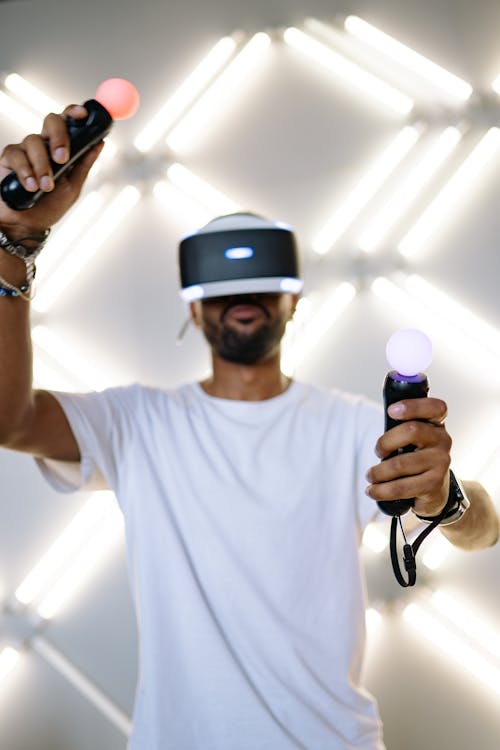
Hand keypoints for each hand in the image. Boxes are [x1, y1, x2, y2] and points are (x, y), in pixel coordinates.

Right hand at [0, 105, 103, 238]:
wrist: (27, 225)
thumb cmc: (50, 206)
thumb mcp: (73, 186)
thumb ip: (83, 164)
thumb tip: (100, 143)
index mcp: (61, 148)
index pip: (68, 122)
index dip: (74, 113)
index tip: (82, 114)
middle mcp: (44, 145)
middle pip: (51, 121)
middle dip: (59, 136)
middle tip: (62, 158)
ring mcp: (25, 150)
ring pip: (34, 140)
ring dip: (42, 165)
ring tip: (45, 187)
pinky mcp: (8, 158)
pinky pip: (16, 154)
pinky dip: (25, 171)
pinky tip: (30, 187)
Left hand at [365, 397, 451, 516]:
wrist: (436, 491)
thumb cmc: (416, 458)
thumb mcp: (414, 439)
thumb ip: (402, 427)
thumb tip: (384, 419)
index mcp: (436, 424)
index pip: (435, 407)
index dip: (413, 406)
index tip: (391, 410)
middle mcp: (443, 441)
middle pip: (412, 431)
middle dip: (385, 442)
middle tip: (378, 452)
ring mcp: (441, 463)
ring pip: (400, 464)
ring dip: (378, 472)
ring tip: (371, 475)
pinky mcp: (434, 484)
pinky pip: (401, 487)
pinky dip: (381, 490)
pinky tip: (373, 490)